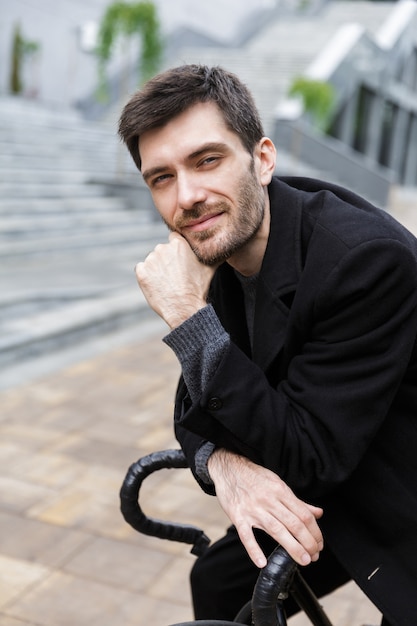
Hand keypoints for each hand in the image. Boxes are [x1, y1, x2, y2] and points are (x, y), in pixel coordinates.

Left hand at [135, 232, 215, 328]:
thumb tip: (225, 247)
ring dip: (158, 269)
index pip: (174, 238)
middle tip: (176, 275)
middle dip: (167, 260)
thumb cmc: (198, 288)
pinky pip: (142, 270)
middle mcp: (162, 248)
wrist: (184, 308)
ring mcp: (150, 260)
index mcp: (178, 244)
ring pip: (153, 261)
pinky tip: (159, 285)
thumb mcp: (210, 267)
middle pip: (163, 250)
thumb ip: (213, 252)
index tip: (180, 259)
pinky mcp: (141, 272)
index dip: (177, 250)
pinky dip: (148, 277)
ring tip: (168, 282)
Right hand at [208, 449, 323, 567]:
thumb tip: (318, 513)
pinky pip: (246, 535)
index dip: (315, 531)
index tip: (319, 544)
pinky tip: (262, 562)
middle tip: (314, 556)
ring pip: (276, 530)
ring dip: (292, 547)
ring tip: (303, 560)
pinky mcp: (237, 516)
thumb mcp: (278, 483)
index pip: (303, 514)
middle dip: (308, 542)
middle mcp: (269, 500)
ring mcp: (253, 509)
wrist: (229, 468)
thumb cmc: (255, 477)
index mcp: (280, 491)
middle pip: (294, 524)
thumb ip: (297, 501)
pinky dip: (254, 549)